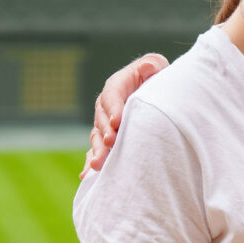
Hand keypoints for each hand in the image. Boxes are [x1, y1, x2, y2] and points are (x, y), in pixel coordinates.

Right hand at [81, 53, 169, 178]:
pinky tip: (87, 177)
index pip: (111, 97)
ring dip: (97, 151)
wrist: (155, 90)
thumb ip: (152, 66)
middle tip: (110, 143)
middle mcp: (106, 107)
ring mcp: (105, 124)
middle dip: (105, 133)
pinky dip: (92, 162)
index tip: (117, 122)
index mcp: (116, 87)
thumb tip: (149, 67)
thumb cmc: (156, 76)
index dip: (113, 109)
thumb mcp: (156, 66)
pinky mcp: (107, 139)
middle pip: (101, 120)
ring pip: (98, 138)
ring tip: (98, 165)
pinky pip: (97, 151)